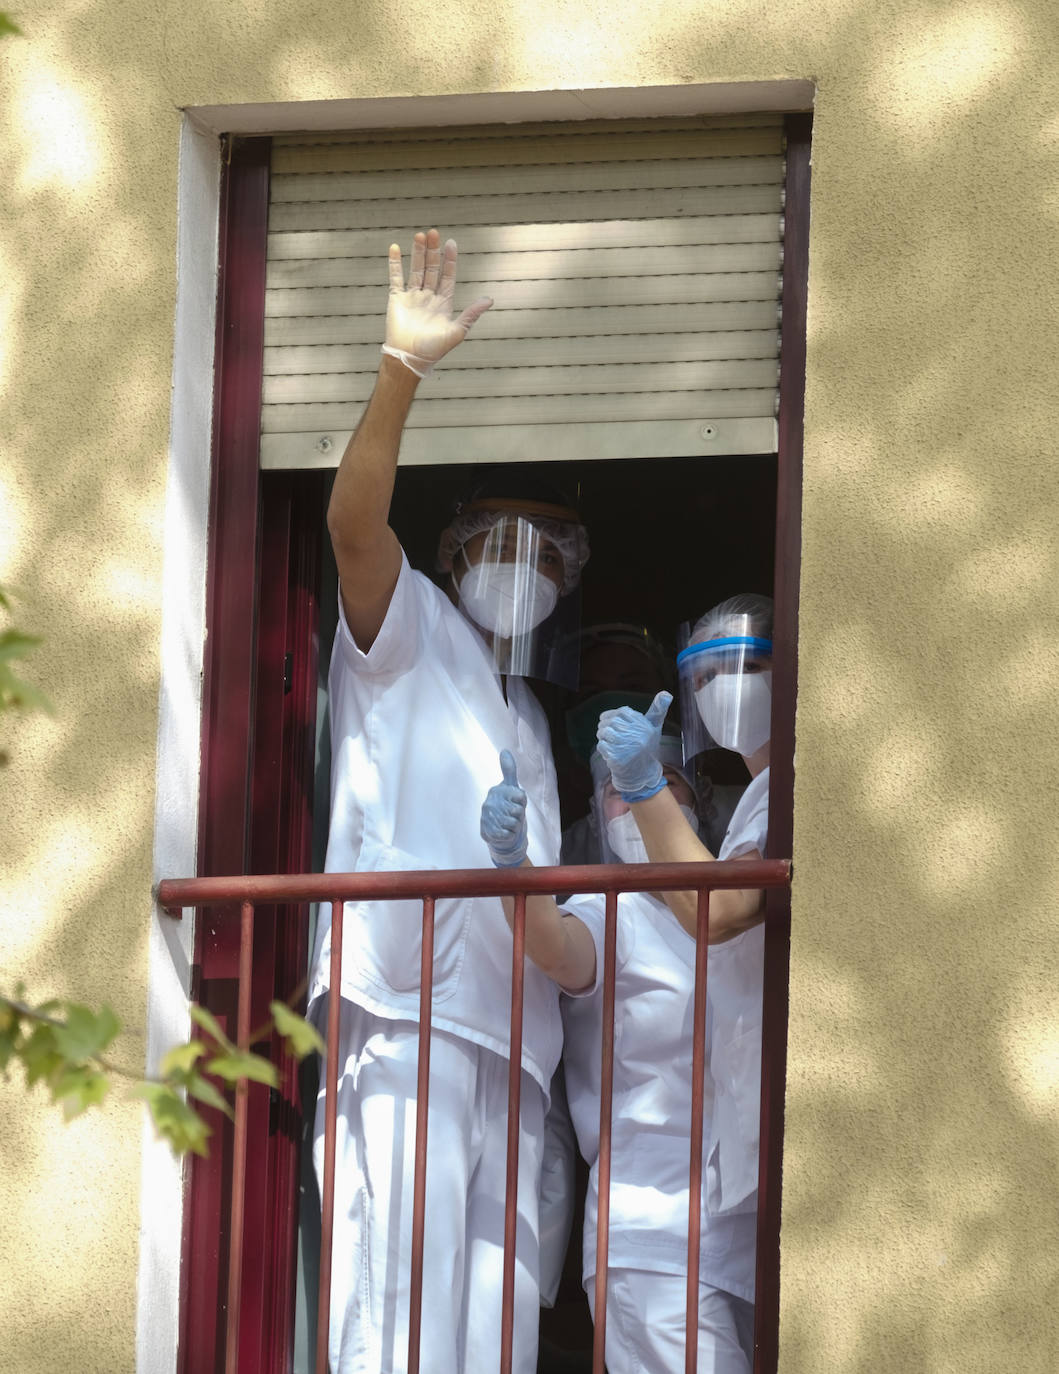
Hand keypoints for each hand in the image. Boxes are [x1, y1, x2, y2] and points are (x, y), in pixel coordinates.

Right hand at [383, 229, 492, 376]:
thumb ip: (472, 314)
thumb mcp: (457, 331)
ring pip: (416, 269)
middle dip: (433, 251)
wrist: (409, 359)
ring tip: (420, 235)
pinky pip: (395, 278)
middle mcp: (428, 297)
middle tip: (434, 233)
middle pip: (431, 268)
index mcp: (443, 303)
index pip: (447, 276)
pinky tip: (395, 248)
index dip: (449, 260)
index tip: (451, 244)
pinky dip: (395, 263)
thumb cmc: (434, 349)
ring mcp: (412, 297)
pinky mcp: (397, 300)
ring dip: (417, 253)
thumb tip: (490, 299)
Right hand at [480, 750, 528, 867]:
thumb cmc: (508, 807)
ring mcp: (486, 818)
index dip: (522, 803)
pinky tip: (505, 833)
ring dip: (515, 826)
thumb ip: (509, 770)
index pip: (521, 796)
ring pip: (513, 824)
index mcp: (496, 791)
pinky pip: (508, 834)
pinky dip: (510, 835)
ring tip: (509, 825)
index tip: (517, 803)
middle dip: (519, 816)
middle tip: (513, 816)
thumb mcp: (511, 788)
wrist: (499, 832)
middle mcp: (489, 803)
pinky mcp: (486, 832)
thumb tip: (504, 750)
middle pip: (518, 811)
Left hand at [596, 690, 672, 801]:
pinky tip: (610, 753)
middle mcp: (639, 737)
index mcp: (646, 727)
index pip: (622, 712)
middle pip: (611, 722)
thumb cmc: (647, 748)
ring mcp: (628, 749)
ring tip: (609, 742)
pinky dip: (602, 748)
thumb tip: (666, 693)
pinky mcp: (618, 759)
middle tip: (607, 733)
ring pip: (604, 732)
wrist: (643, 776)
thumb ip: (658, 710)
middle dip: (605, 726)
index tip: (610, 720)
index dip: (612, 715)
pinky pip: (601, 745)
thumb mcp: (654, 728)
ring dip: (602, 737)